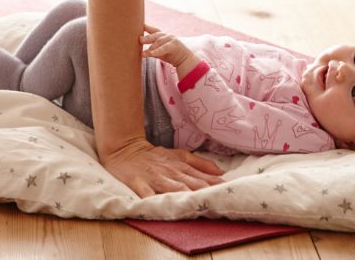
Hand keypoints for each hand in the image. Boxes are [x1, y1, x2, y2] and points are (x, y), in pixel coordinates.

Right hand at [101, 137, 223, 197]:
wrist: (124, 148)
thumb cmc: (154, 156)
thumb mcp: (179, 155)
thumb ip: (199, 163)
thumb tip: (220, 172)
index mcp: (181, 166)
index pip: (202, 177)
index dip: (215, 185)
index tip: (229, 192)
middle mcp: (170, 173)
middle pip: (190, 184)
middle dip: (204, 192)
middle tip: (219, 201)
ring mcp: (154, 178)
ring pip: (172, 188)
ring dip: (185, 196)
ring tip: (198, 205)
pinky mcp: (138, 183)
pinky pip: (146, 193)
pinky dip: (153, 200)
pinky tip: (159, 206)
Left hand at [140, 25, 195, 71]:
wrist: (184, 59)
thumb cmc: (169, 54)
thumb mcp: (159, 51)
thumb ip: (151, 49)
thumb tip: (139, 51)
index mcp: (161, 35)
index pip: (152, 30)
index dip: (145, 27)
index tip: (138, 24)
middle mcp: (166, 35)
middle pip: (155, 35)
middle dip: (147, 38)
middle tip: (139, 40)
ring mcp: (171, 39)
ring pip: (159, 42)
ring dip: (151, 48)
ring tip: (143, 53)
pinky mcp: (174, 45)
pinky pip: (164, 48)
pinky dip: (156, 51)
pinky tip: (150, 54)